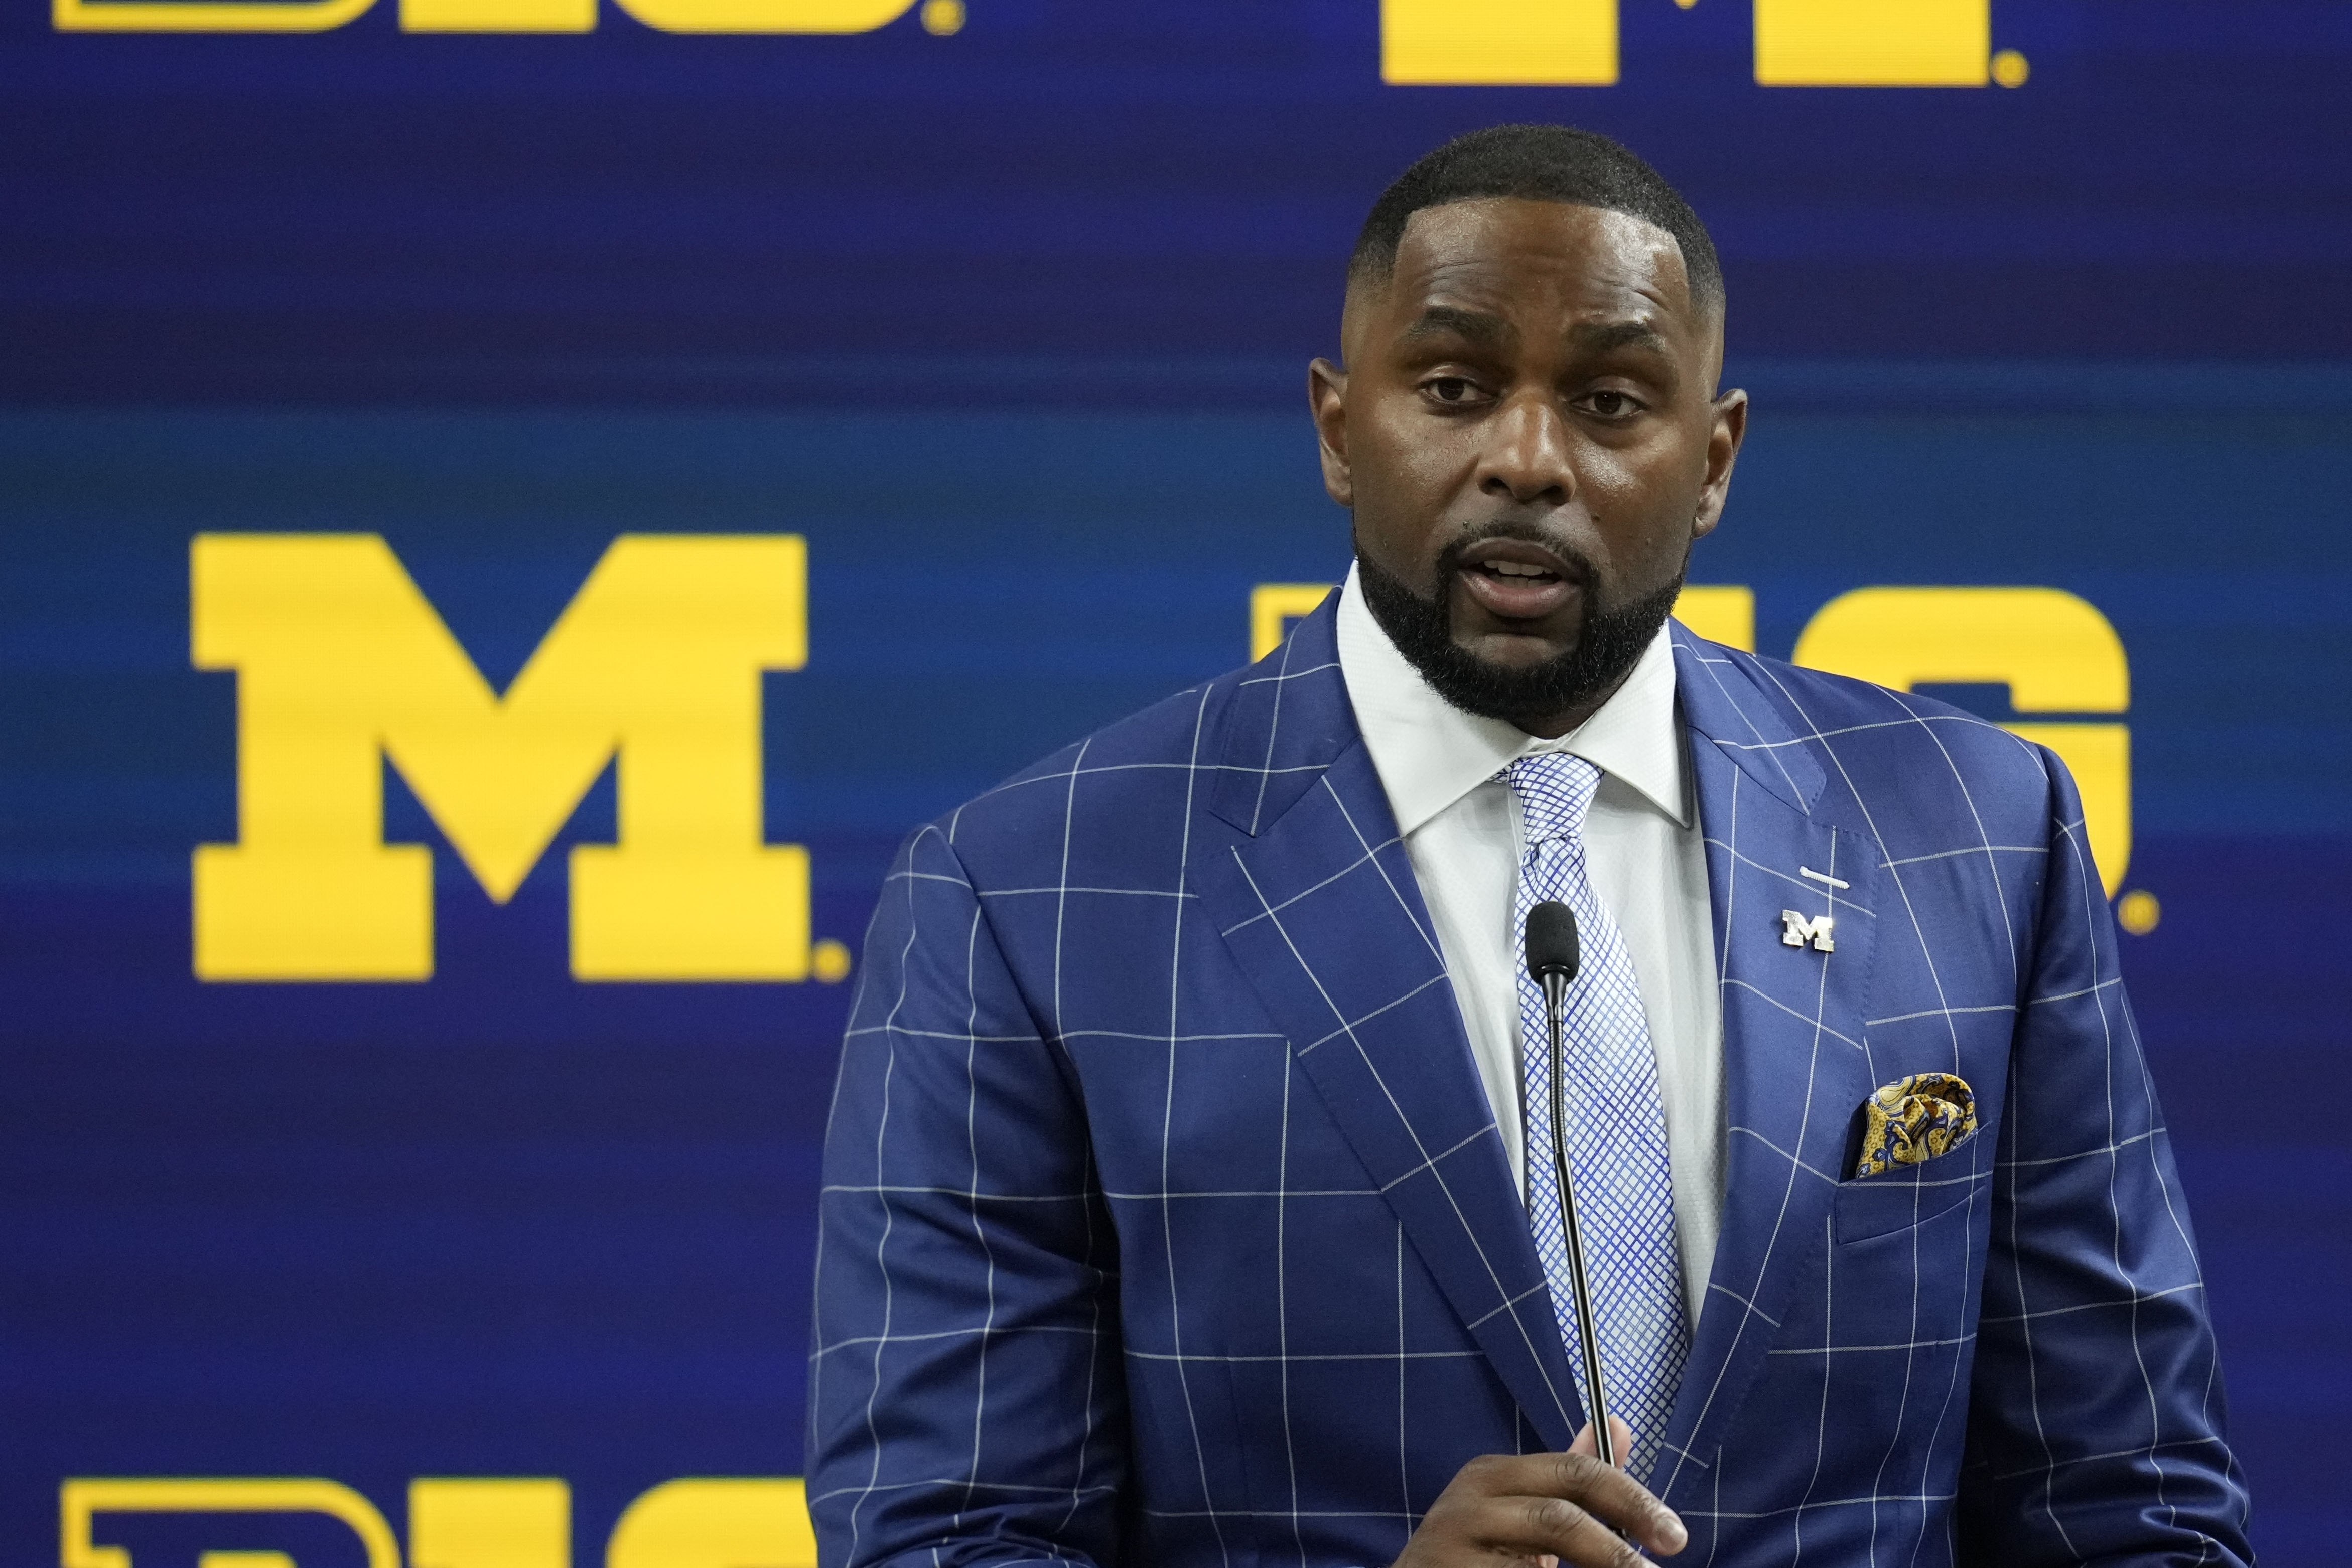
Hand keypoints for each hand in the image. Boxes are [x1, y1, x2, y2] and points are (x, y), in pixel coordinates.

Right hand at [1392, 1418, 1685, 1565]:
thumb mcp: (1526, 1513)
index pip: (1574, 1473)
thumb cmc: (1481, 1556)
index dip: (1631, 1500)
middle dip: (1616, 1552)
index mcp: (1492, 1475)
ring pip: (1542, 1558)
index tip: (1675, 1537)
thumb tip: (1619, 1423)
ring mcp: (1451, 1548)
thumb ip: (1573, 1479)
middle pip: (1558, 1519)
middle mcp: (1468, 1505)